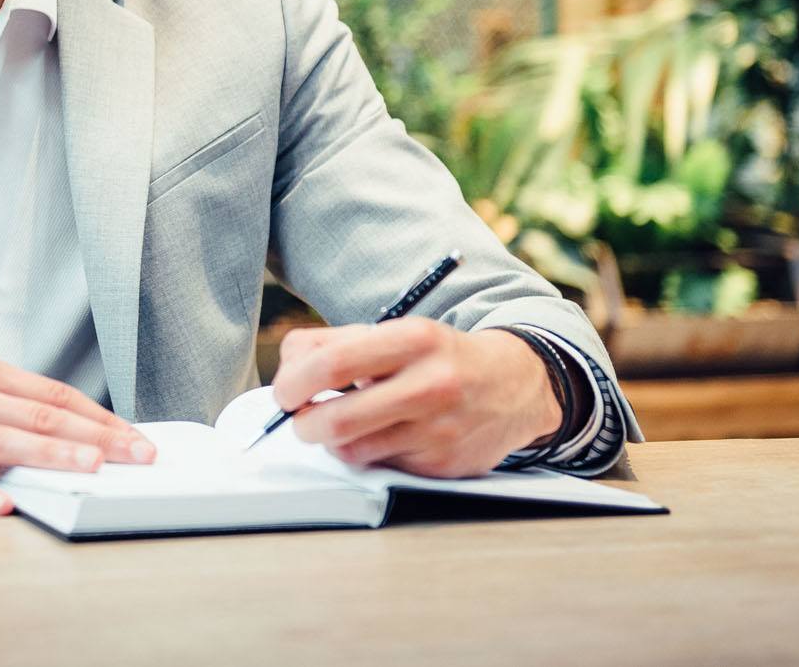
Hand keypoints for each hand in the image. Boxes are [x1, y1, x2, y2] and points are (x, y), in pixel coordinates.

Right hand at [0, 352, 155, 514]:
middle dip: (93, 437)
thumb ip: (2, 404)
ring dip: (49, 456)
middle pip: (36, 416)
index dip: (97, 416)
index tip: (133, 437)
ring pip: (0, 443)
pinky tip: (2, 507)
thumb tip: (66, 434)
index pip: (51, 394)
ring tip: (89, 469)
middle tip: (134, 455)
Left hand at [268, 320, 561, 478]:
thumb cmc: (438, 357)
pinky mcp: (442, 464)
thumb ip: (336, 343)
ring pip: (353, 450)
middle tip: (299, 418)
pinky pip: (381, 465)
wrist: (514, 385)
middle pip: (336, 419)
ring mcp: (438, 430)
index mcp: (413, 340)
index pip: (332, 364)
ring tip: (339, 424)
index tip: (284, 391)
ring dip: (332, 441)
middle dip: (301, 424)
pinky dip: (367, 453)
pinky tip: (380, 435)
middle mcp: (430, 384)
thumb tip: (287, 367)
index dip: (293, 382)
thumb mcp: (396, 332)